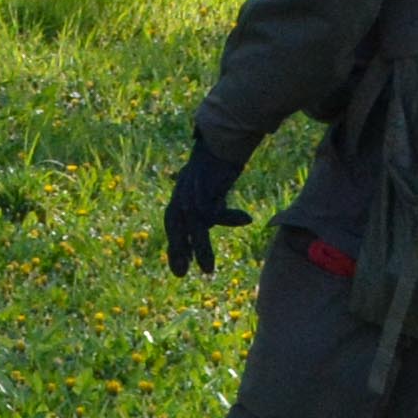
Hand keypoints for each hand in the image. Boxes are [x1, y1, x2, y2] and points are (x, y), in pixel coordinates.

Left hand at [160, 136, 249, 280]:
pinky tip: (246, 219)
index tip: (179, 269)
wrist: (220, 143)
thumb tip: (207, 225)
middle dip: (177, 251)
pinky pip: (215, 211)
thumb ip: (204, 209)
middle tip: (181, 274)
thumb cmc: (216, 169)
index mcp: (178, 198)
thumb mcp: (207, 193)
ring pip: (194, 226)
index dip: (175, 247)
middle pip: (174, 227)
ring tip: (208, 270)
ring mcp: (191, 192)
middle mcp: (180, 196)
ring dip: (201, 249)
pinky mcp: (206, 186)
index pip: (171, 226)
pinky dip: (229, 218)